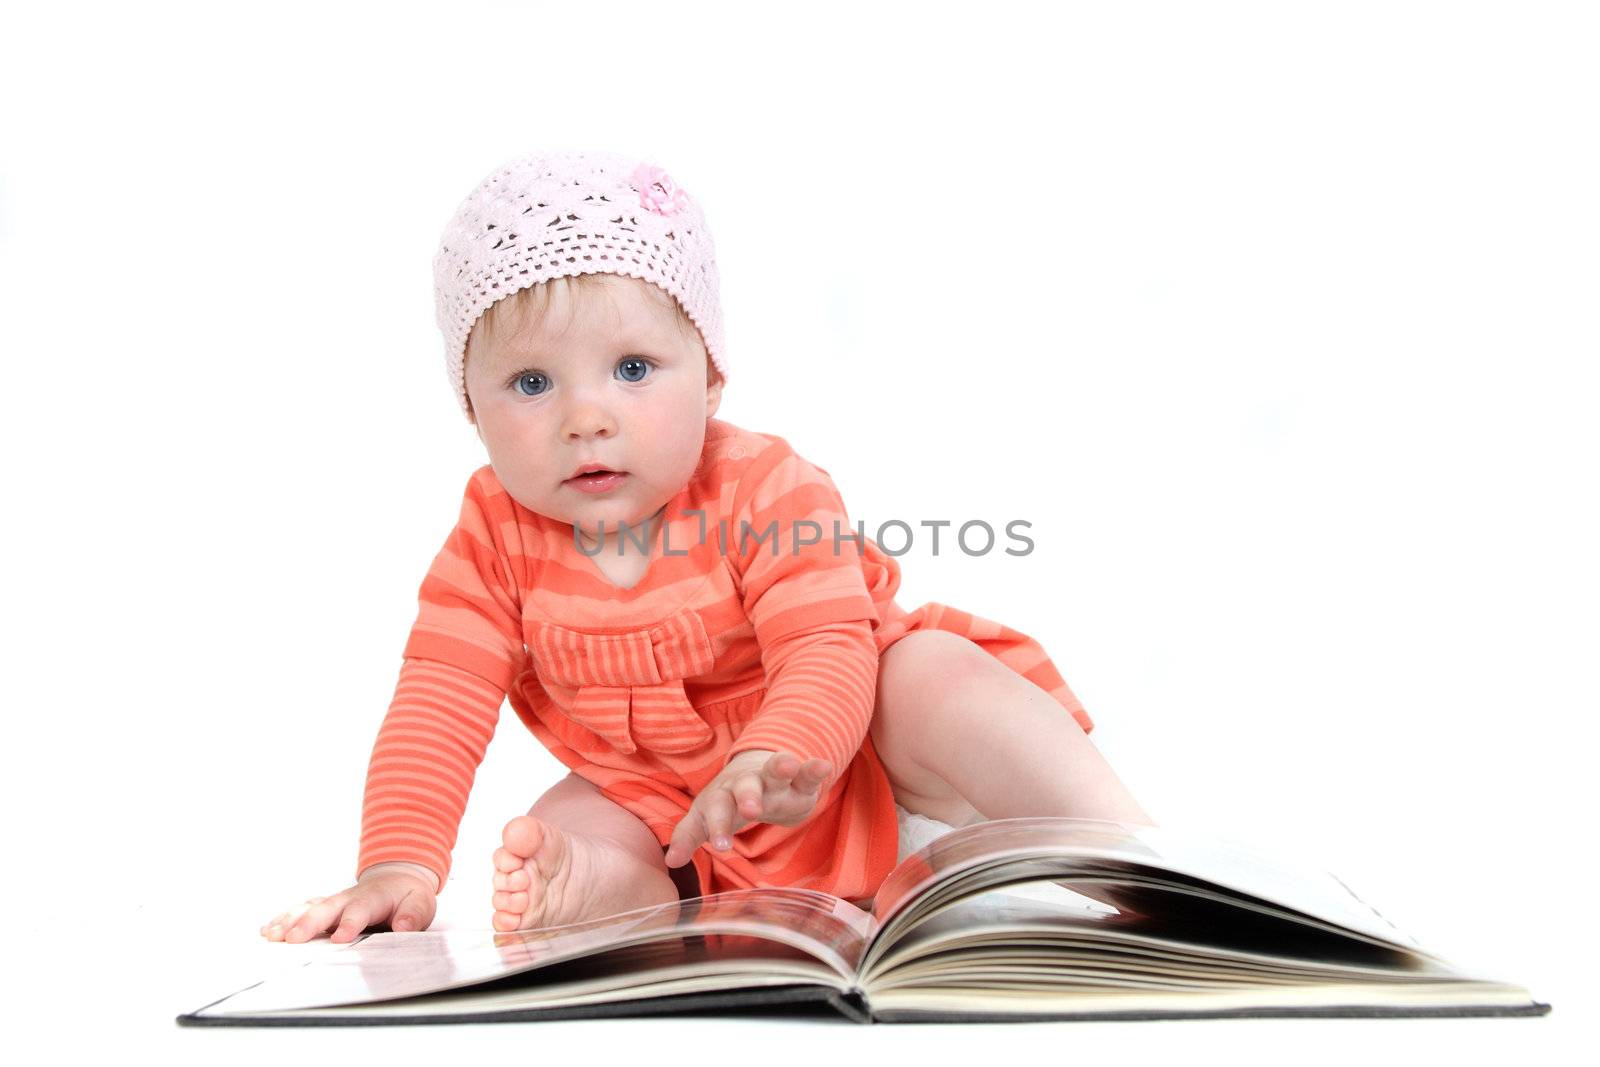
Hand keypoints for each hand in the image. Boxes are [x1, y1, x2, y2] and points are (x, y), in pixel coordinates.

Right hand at [260, 862, 437, 942]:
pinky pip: (301, 911)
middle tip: (291, 939)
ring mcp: (333, 902)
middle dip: (307, 923)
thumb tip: (404, 927)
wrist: (397, 878)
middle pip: (325, 909)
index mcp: (373, 898)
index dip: (349, 924)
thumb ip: (413, 915)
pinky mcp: (324, 907)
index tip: (339, 938)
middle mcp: (348, 898)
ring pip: (308, 908)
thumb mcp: (421, 903)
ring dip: (289, 921)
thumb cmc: (407, 896)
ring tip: (271, 935)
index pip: (360, 911)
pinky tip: (267, 930)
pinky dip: (284, 919)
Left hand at [664, 749, 832, 868]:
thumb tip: (671, 861)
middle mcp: (747, 784)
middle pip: (745, 788)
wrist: (755, 769)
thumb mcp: (707, 816)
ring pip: (775, 771)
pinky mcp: (799, 782)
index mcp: (722, 796)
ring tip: (788, 764)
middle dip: (747, 797)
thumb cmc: (728, 801)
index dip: (717, 828)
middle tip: (750, 811)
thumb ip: (690, 835)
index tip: (721, 847)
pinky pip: (807, 774)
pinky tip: (824, 765)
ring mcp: (774, 780)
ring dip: (780, 766)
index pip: (716, 811)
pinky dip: (814, 768)